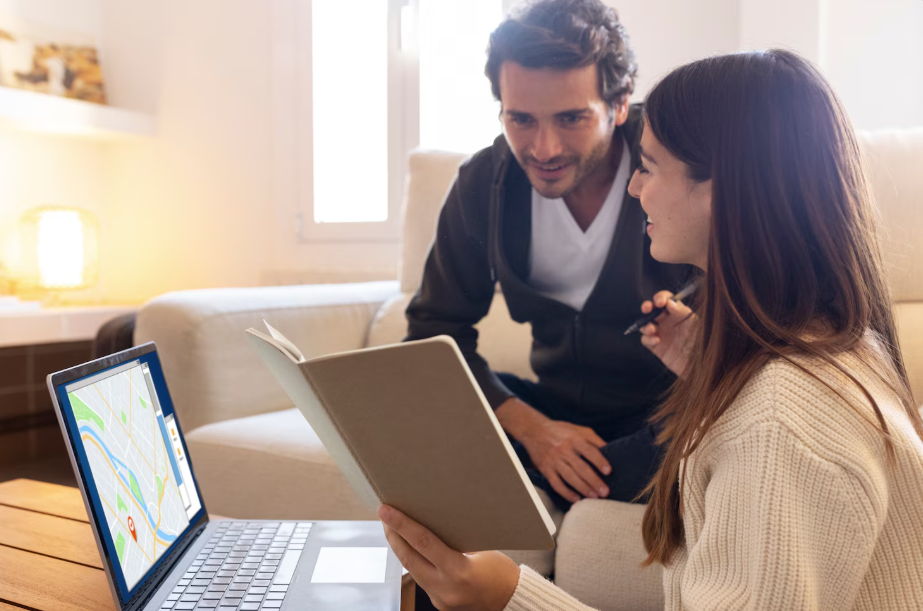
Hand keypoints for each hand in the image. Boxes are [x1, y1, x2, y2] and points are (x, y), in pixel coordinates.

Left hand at [379, 505, 520, 610]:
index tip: (385, 510)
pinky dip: (414, 561)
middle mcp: (445, 588)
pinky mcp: (439, 604)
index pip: (423, 542)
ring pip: (412, 570)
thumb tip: (432, 521)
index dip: (401, 524)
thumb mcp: (482, 550)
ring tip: (394, 527)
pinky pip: (421, 578)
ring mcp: (440, 599)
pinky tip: (411, 548)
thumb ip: (455, 541)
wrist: (511, 602)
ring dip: (401, 548)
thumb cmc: (503, 572)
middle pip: (408, 558)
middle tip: (384, 514)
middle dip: (393, 534)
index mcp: (459, 571)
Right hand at [518, 412, 611, 503]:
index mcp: (574, 438)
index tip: (608, 471)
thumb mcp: (577, 429)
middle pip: (581, 468)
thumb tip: (608, 449)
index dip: (599, 461)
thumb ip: (593, 438)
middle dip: (594, 481)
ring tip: (594, 497)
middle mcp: (564, 450)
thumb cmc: (560, 430)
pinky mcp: (546, 469)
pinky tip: (576, 498)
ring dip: (583, 488)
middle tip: (605, 492)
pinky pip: (556, 484)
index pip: (589, 451)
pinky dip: (566, 493)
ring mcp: (554, 461)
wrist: (534, 430)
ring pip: (570, 478)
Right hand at [639, 290, 696, 376]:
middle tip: (646, 309)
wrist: (702, 367)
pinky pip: (646, 340)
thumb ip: (682, 312)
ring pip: (646, 324)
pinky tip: (656, 341)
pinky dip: (647, 339)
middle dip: (647, 306)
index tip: (659, 302)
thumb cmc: (704, 344)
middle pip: (652, 309)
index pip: (667, 300)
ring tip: (652, 330)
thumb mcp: (696, 325)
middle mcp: (669, 322)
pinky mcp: (657, 348)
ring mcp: (662, 334)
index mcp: (679, 313)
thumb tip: (669, 302)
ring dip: (645, 324)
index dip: (661, 297)